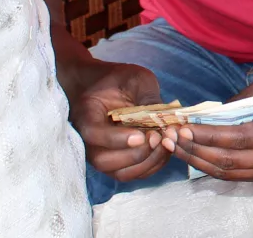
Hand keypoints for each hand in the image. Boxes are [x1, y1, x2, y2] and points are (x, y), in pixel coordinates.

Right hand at [73, 61, 169, 181]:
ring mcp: (101, 154)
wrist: (104, 87)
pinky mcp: (117, 162)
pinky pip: (132, 173)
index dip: (117, 139)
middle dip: (136, 154)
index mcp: (86, 114)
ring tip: (165, 143)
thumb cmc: (118, 80)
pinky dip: (151, 166)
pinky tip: (165, 148)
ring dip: (147, 162)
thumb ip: (147, 97)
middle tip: (158, 138)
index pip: (94, 134)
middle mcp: (88, 141)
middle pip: (104, 161)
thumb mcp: (135, 79)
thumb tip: (166, 119)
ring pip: (120, 173)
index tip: (141, 135)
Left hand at [167, 74, 252, 181]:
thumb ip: (240, 102)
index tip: (182, 128)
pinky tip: (192, 154)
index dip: (207, 136)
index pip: (238, 138)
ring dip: (197, 161)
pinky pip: (233, 176)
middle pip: (230, 160)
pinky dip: (209, 166)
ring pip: (228, 172)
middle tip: (170, 138)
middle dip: (195, 150)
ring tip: (174, 147)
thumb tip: (205, 117)